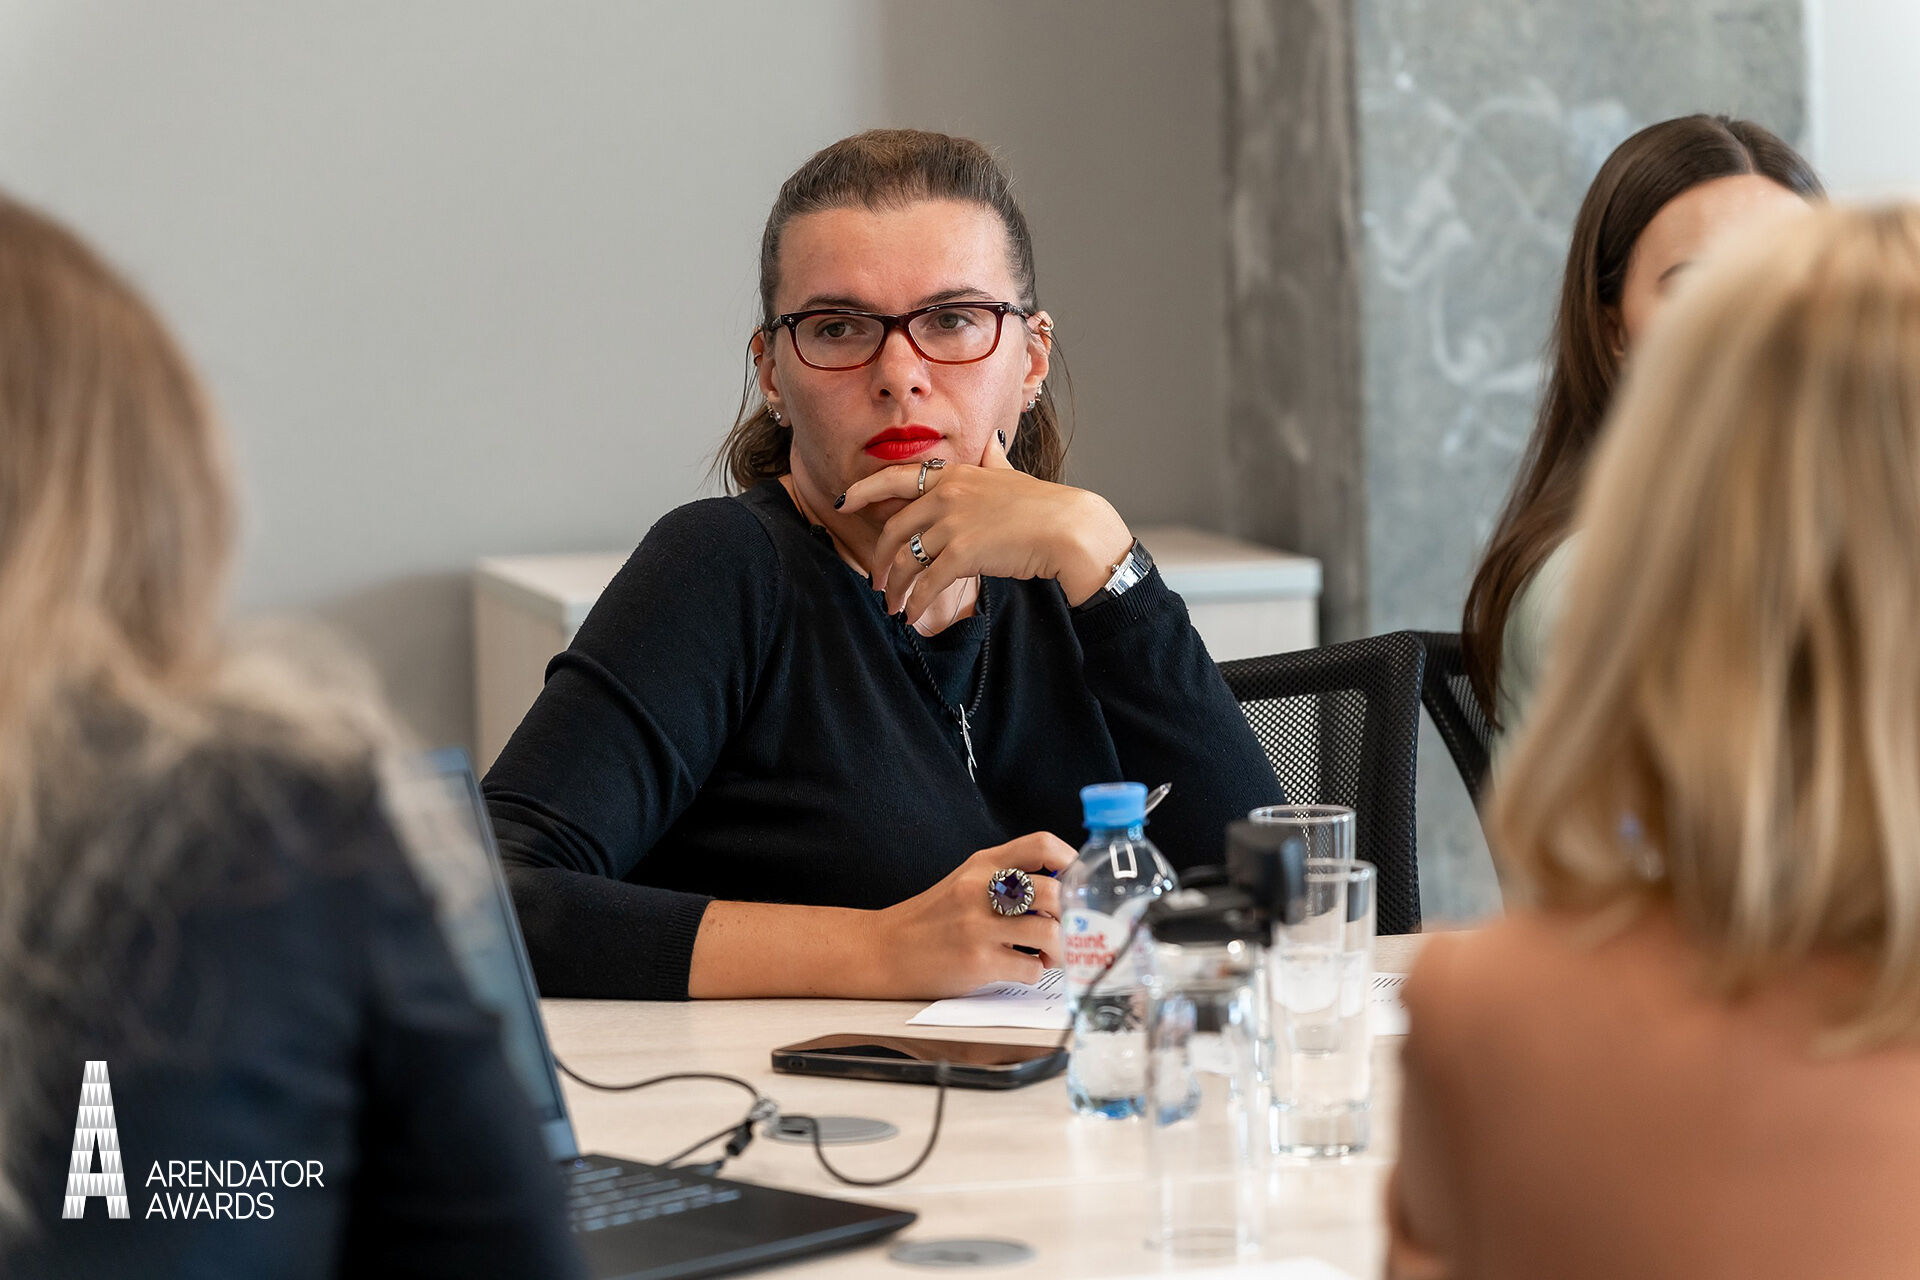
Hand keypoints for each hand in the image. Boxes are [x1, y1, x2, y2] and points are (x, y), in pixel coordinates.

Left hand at [838, 431, 1133, 625]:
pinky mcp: (963, 554)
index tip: (844, 504)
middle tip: (878, 580)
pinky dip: (915, 602)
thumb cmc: (1043, 504)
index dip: (863, 491)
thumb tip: (991, 442)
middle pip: (894, 529)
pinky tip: (911, 615)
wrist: (1067, 528)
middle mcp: (946, 496)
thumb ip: (993, 460)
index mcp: (953, 475)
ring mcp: (953, 524)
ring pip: (906, 560)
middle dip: (880, 559)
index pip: (894, 478)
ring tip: (893, 606)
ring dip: (895, 588)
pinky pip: (927, 583)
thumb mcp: (1010, 474)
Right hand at [867, 832, 1075, 996]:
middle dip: (1072, 915)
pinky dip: (1036, 972)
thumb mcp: (965, 881)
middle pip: (1055, 892)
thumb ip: (1005, 877)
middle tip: (1072, 927)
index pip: (1041, 844)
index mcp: (982, 864)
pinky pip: (1030, 968)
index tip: (1079, 879)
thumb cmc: (931, 919)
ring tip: (1051, 953)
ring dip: (1061, 948)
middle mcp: (981, 889)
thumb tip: (1061, 887)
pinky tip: (1025, 969)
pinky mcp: (977, 961)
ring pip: (1050, 932)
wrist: (884, 950)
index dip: (1071, 860)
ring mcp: (979, 926)